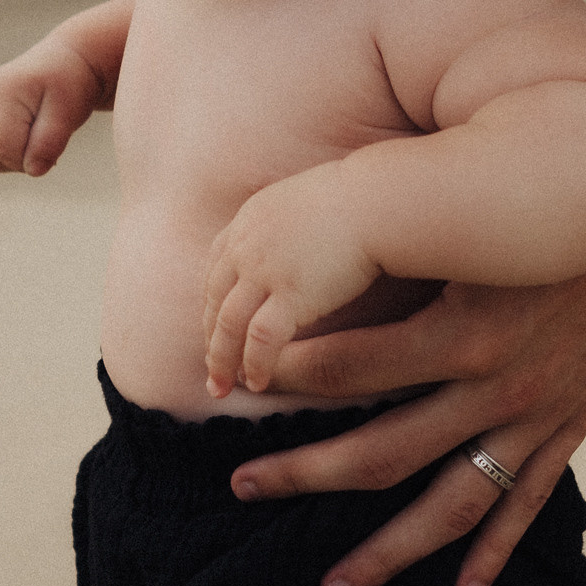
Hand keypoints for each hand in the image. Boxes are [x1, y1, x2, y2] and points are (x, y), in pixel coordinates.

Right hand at [0, 35, 104, 176]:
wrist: (66, 63)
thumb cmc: (70, 86)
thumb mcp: (68, 112)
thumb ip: (50, 142)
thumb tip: (33, 171)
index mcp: (0, 93)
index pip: (5, 147)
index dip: (31, 157)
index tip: (55, 141)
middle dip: (19, 160)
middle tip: (48, 141)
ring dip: (13, 158)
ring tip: (39, 137)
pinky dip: (8, 152)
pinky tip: (29, 136)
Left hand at [202, 166, 381, 396]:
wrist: (376, 200)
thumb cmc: (359, 198)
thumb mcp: (306, 200)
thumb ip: (290, 224)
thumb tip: (298, 238)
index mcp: (250, 220)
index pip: (216, 268)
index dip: (212, 302)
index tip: (214, 326)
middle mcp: (247, 245)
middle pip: (215, 299)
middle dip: (210, 337)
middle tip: (209, 367)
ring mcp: (264, 270)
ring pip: (228, 325)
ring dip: (221, 360)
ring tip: (220, 386)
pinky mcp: (289, 295)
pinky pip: (260, 340)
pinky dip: (255, 364)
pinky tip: (257, 382)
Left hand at [222, 206, 585, 585]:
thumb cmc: (546, 203)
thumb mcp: (469, 221)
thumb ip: (398, 246)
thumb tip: (304, 258)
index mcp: (463, 329)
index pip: (350, 370)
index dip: (288, 375)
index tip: (243, 379)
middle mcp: (497, 385)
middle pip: (382, 454)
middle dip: (304, 476)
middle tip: (241, 489)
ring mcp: (537, 415)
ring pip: (450, 504)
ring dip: (389, 551)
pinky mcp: (570, 425)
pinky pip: (526, 501)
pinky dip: (494, 551)